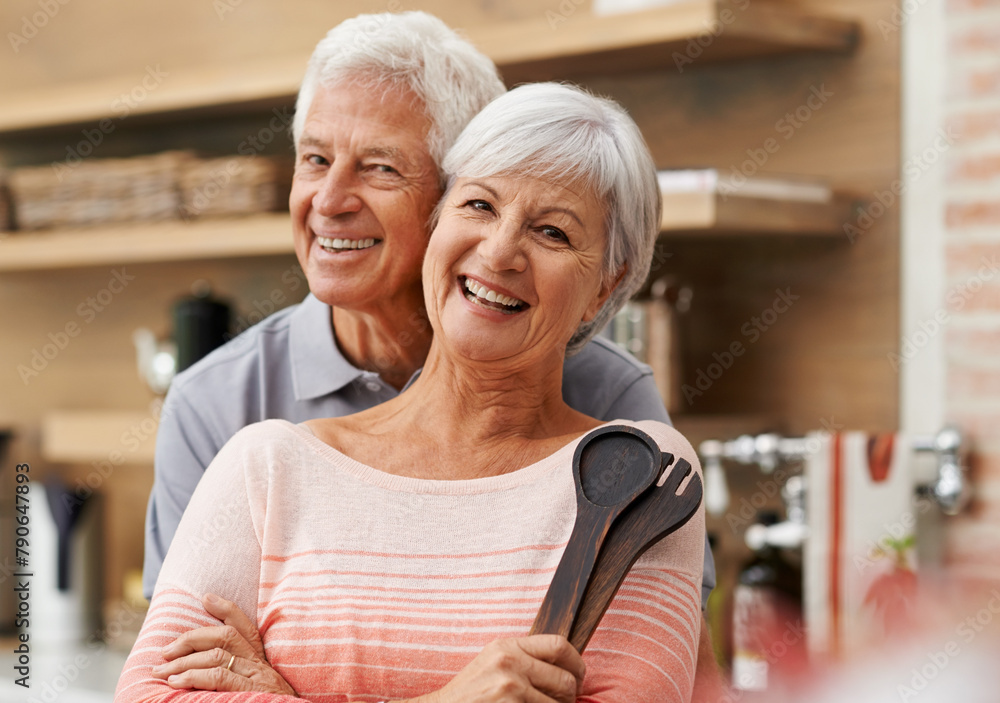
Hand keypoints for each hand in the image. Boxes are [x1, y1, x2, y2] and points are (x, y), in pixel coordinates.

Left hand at [152, 593, 296, 696]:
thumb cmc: (266, 702)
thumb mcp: (255, 687)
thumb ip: (234, 675)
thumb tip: (202, 666)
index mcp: (261, 662)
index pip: (245, 628)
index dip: (226, 608)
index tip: (206, 598)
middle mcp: (259, 665)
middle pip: (225, 636)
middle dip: (191, 639)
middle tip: (165, 651)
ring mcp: (256, 677)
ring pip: (217, 655)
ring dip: (183, 662)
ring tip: (162, 671)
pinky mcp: (250, 691)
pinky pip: (218, 676)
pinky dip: (193, 676)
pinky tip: (176, 682)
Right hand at [410, 635, 584, 702]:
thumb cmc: (469, 693)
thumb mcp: (494, 663)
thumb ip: (524, 658)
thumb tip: (566, 665)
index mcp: (508, 646)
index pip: (559, 645)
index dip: (577, 663)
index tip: (578, 677)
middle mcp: (510, 663)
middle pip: (565, 679)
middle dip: (570, 696)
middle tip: (564, 702)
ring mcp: (510, 688)